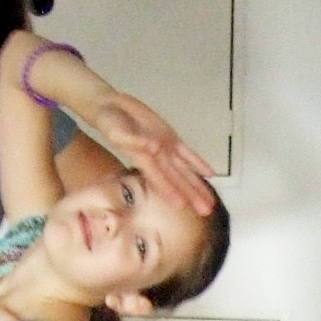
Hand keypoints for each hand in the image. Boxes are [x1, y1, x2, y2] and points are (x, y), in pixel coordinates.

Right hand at [85, 94, 219, 217]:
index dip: (170, 191)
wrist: (113, 108)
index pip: (159, 178)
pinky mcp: (170, 138)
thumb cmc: (110, 123)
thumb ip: (134, 140)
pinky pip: (187, 153)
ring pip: (185, 170)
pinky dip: (199, 163)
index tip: (182, 206)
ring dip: (198, 186)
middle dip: (191, 195)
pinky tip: (210, 174)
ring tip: (210, 203)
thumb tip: (154, 147)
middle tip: (205, 211)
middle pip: (177, 179)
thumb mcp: (116, 130)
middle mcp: (157, 158)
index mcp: (142, 159)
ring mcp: (165, 149)